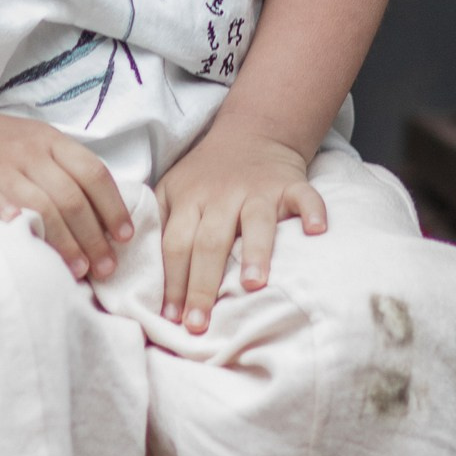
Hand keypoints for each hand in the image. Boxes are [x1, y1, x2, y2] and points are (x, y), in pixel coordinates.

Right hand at [0, 104, 133, 280]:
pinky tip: (23, 237)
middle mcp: (32, 151)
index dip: (113, 207)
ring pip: (42, 204)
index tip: (125, 238)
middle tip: (106, 268)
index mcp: (53, 141)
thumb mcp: (37, 145)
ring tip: (78, 270)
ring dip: (64, 240)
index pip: (93, 173)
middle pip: (72, 197)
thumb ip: (65, 173)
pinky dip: (12, 216)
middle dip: (93, 237)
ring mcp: (2, 164)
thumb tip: (104, 220)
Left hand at [156, 131, 326, 331]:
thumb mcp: (172, 189)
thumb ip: (157, 223)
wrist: (251, 132)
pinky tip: (317, 231)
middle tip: (199, 322)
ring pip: (256, 221)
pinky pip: (304, 196)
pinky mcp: (289, 184)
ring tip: (253, 285)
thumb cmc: (206, 174)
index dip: (171, 281)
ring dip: (255, 251)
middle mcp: (221, 195)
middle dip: (202, 283)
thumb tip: (138, 270)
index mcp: (189, 199)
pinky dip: (313, 211)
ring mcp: (258, 190)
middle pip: (209, 242)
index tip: (170, 317)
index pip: (175, 244)